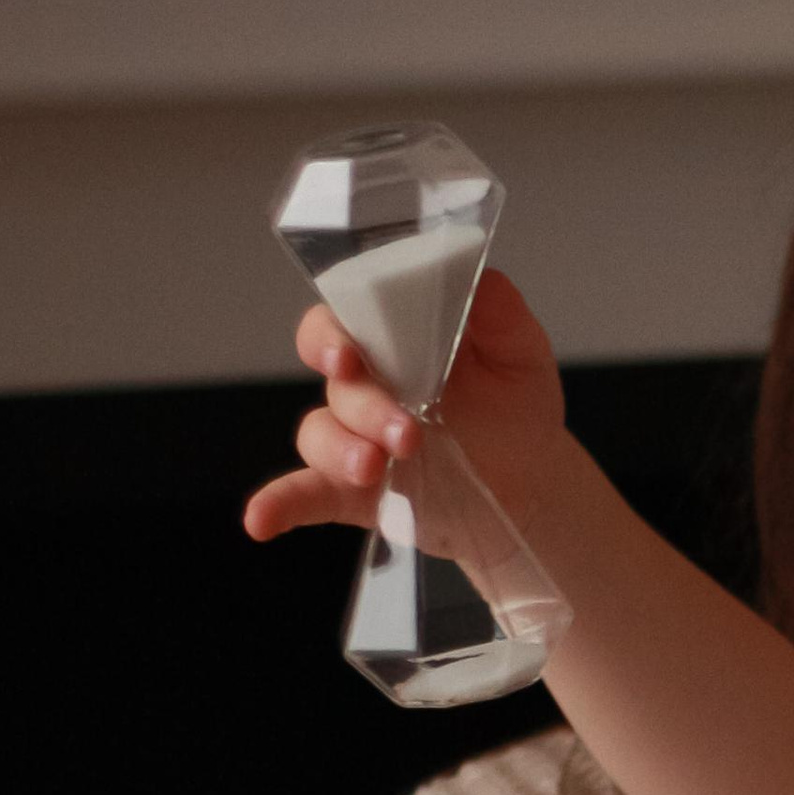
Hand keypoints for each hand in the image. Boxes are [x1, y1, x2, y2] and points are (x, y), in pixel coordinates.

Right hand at [241, 265, 569, 546]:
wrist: (532, 487)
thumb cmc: (516, 409)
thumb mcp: (520, 354)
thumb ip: (498, 312)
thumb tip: (475, 275)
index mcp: (393, 340)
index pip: (341, 320)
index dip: (332, 335)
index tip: (348, 354)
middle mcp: (365, 384)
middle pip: (334, 381)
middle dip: (362, 404)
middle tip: (407, 433)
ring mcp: (356, 437)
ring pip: (320, 433)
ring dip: (342, 450)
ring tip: (378, 467)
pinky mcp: (355, 490)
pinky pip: (305, 493)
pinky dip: (279, 503)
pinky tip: (261, 519)